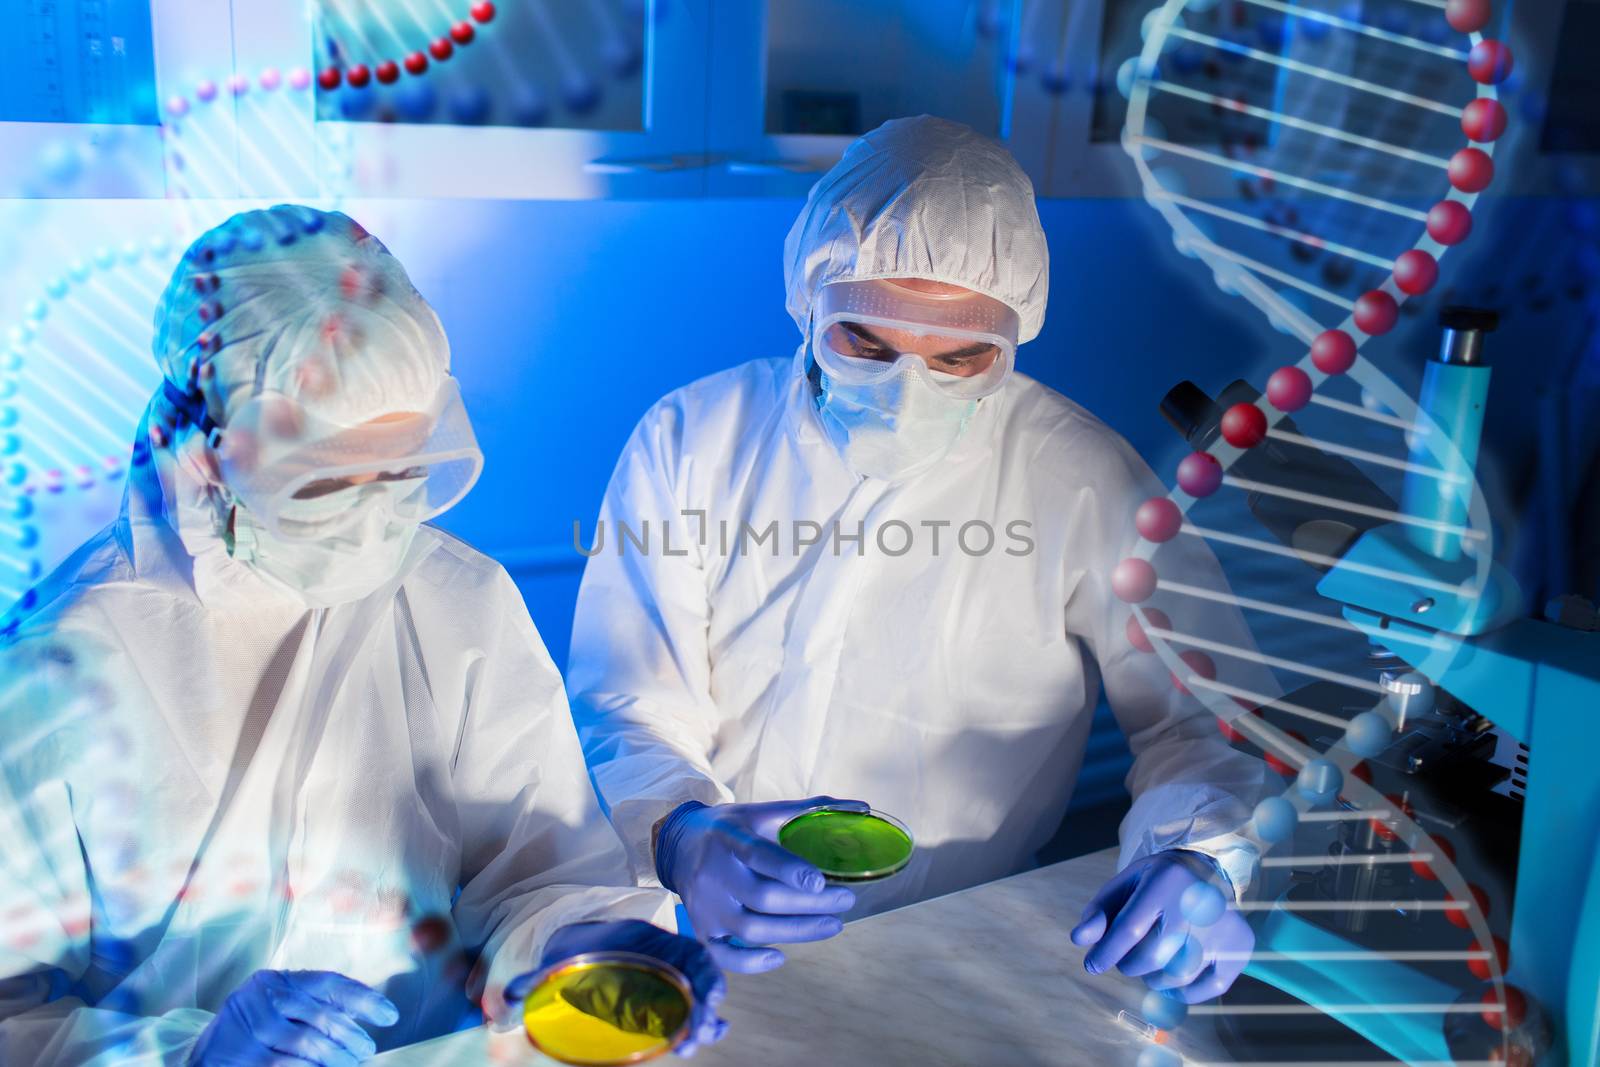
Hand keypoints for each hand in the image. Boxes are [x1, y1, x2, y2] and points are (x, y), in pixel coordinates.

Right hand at [187, 970, 397, 1065]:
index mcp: (276, 981)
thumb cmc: (256, 1028)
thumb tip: (370, 1016)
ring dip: (335, 1060)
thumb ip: (316, 1005)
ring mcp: (249, 1031)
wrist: (204, 1054)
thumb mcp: (281, 1006)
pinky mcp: (241, 1059)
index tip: (390, 1016)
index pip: (329, 983)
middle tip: (366, 1051)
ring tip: (350, 1064)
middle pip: (321, 1018)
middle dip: (351, 1037)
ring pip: (307, 1047)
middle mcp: (261, 999)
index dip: (364, 998)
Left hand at [507, 920, 726, 1057]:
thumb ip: (530, 982)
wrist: (572, 946)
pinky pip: (683, 1007)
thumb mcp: (551, 961)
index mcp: (641, 939)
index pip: (682, 949)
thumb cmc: (568, 952)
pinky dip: (695, 1022)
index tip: (711, 996)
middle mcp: (659, 956)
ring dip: (702, 1018)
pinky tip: (695, 1039)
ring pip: (693, 994)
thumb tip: (502, 1007)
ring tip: (699, 1040)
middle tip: (700, 1032)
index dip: (703, 971)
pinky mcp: (657, 998)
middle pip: (694, 976)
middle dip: (703, 1004)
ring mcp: (661, 976)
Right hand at [655, 797, 866, 972]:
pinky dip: (751, 962)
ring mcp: (705, 905)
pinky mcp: (701, 928)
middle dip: (809, 905)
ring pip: (751, 929)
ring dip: (796, 932)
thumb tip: (862, 809)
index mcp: (729, 837)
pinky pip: (724, 955)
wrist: (678, 845)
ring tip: (833, 925)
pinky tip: (780, 956)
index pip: (758, 855)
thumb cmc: (731, 829)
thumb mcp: (761, 812)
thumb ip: (807, 811)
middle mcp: (714, 873)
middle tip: (845, 901)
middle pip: (763, 898)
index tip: (820, 881)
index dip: (789, 869)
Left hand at [1070, 850, 1253, 1002]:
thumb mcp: (1123, 886)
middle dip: (1129, 965)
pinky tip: (1174, 975)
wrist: (1205, 871)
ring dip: (1153, 979)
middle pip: (1152, 957)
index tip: (1092, 965)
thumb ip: (1098, 911)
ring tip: (1151, 962)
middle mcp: (1199, 905)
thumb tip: (1080, 940)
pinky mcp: (1241, 949)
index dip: (1106, 953)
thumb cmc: (1155, 884)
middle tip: (1126, 959)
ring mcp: (1224, 929)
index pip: (1129, 929)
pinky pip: (1207, 989)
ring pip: (1177, 977)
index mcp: (1165, 881)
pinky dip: (1184, 992)